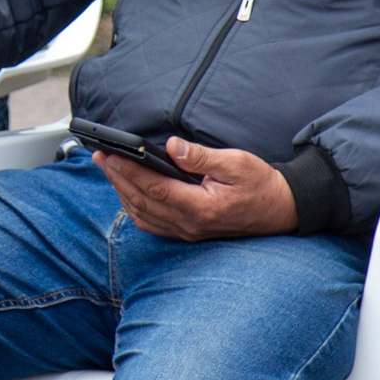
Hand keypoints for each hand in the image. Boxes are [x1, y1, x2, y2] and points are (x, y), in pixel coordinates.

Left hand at [93, 138, 296, 241]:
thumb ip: (200, 157)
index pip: (155, 189)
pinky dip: (135, 208)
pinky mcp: (188, 232)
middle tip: (100, 158)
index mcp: (201, 207)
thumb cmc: (260, 184)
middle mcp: (190, 225)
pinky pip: (152, 224)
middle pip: (142, 203)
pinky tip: (127, 193)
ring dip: (122, 193)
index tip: (111, 156)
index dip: (129, 173)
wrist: (280, 210)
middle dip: (117, 179)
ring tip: (108, 171)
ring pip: (143, 216)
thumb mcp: (235, 162)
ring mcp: (188, 232)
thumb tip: (172, 147)